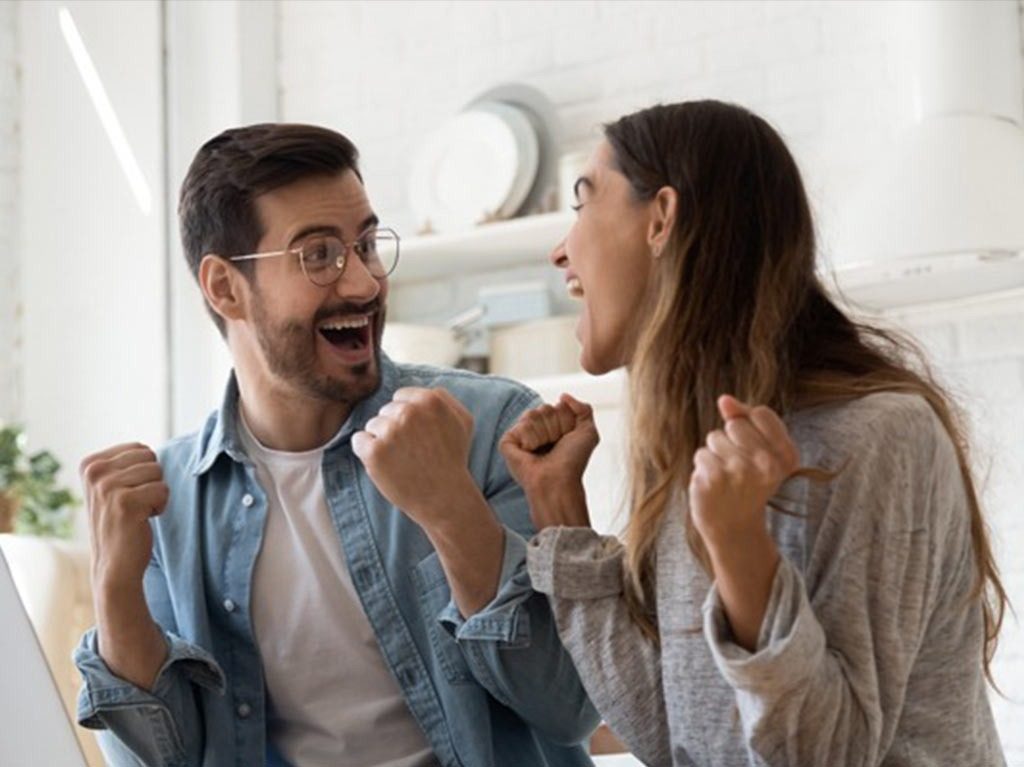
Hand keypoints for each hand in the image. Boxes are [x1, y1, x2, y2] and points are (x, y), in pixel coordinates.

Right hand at [80, 443, 168, 593]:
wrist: (114, 566)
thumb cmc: (121, 524)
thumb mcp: (111, 487)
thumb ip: (124, 465)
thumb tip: (148, 448)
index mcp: (90, 464)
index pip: (140, 448)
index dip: (143, 473)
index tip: (127, 495)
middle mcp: (95, 472)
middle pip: (151, 457)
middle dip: (151, 481)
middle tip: (134, 505)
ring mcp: (107, 486)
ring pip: (158, 473)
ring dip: (155, 495)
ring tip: (137, 513)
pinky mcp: (125, 502)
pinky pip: (163, 490)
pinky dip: (160, 507)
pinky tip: (142, 521)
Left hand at [352, 387, 478, 530]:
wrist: (444, 498)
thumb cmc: (454, 460)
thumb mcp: (463, 421)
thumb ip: (445, 398)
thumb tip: (425, 389)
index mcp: (430, 400)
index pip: (401, 396)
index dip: (406, 416)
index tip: (416, 434)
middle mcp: (409, 412)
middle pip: (386, 410)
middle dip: (394, 427)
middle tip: (411, 449)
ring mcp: (389, 432)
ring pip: (372, 424)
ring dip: (381, 440)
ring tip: (400, 459)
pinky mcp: (374, 452)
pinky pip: (358, 440)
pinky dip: (366, 451)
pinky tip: (384, 463)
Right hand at [499, 394, 598, 528]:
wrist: (558, 481)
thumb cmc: (573, 463)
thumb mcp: (588, 432)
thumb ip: (583, 409)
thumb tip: (563, 396)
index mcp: (552, 428)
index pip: (557, 407)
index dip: (566, 421)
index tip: (567, 439)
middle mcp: (535, 431)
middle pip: (544, 408)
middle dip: (555, 426)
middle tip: (555, 446)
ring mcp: (521, 436)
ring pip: (532, 414)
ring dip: (544, 433)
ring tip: (543, 451)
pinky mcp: (508, 443)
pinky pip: (521, 425)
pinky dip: (530, 437)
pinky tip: (531, 451)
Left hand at [688, 395, 798, 551]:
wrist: (733, 526)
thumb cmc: (747, 482)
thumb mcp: (760, 450)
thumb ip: (744, 417)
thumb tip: (724, 400)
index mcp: (787, 456)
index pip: (761, 413)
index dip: (750, 426)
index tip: (753, 449)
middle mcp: (767, 464)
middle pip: (735, 424)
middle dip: (731, 440)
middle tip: (738, 467)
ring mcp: (740, 471)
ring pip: (715, 438)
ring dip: (715, 454)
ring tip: (726, 477)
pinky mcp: (714, 478)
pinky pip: (701, 454)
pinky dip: (703, 467)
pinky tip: (714, 485)